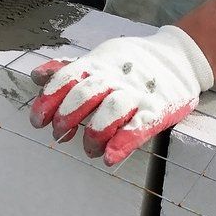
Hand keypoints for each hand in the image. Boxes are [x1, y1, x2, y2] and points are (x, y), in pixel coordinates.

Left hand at [29, 26, 213, 165]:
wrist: (179, 58)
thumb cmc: (130, 64)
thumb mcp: (98, 61)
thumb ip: (68, 70)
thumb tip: (36, 76)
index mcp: (96, 65)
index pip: (66, 78)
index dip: (49, 99)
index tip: (37, 121)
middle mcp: (113, 78)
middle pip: (85, 93)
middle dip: (67, 115)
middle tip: (58, 133)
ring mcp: (136, 94)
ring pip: (111, 109)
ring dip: (94, 131)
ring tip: (88, 149)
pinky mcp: (157, 110)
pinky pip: (139, 126)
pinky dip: (123, 142)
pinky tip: (110, 157)